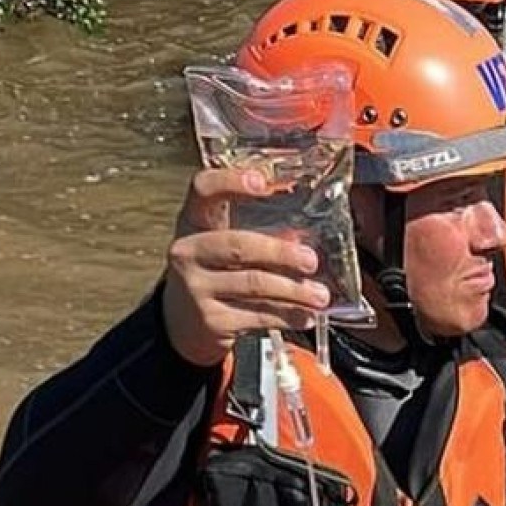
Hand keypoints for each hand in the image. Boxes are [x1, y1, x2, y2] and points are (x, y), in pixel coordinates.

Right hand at [160, 168, 332, 367]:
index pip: (203, 190)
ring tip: (321, 295)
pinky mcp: (212, 320)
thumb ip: (259, 235)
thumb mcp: (225, 246)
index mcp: (194, 222)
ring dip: (294, 290)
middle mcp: (189, 251)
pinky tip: (308, 317)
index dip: (230, 181)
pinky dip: (289, 317)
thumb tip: (304, 237)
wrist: (184, 323)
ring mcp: (196, 287)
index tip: (263, 182)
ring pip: (254, 284)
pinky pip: (259, 316)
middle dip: (280, 253)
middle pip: (238, 245)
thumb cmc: (216, 273)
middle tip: (311, 260)